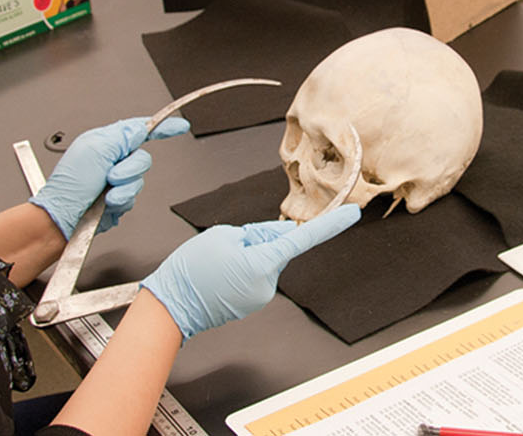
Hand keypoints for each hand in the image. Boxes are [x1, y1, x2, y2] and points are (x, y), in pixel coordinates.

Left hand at [29, 116, 190, 237]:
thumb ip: (122, 136)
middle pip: (142, 157)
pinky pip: (133, 197)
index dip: (161, 127)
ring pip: (139, 179)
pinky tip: (106, 203)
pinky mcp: (118, 199)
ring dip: (123, 188)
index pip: (139, 130)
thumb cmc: (70, 184)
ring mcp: (115, 180)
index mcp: (105, 141)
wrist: (64, 217)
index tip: (179, 126)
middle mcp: (111, 159)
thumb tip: (141, 128)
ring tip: (105, 193)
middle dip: (129, 169)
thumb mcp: (96, 149)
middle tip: (110, 176)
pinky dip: (121, 201)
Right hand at [141, 205, 360, 340]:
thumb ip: (258, 231)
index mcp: (263, 263)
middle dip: (260, 240)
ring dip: (248, 256)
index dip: (331, 226)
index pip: (303, 239)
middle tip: (228, 247)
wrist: (170, 307)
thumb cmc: (191, 270)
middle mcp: (268, 283)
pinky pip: (256, 276)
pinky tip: (220, 274)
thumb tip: (280, 233)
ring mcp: (261, 296)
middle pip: (276, 248)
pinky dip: (242, 270)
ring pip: (265, 262)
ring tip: (219, 263)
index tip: (352, 215)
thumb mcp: (224, 235)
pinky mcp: (252, 302)